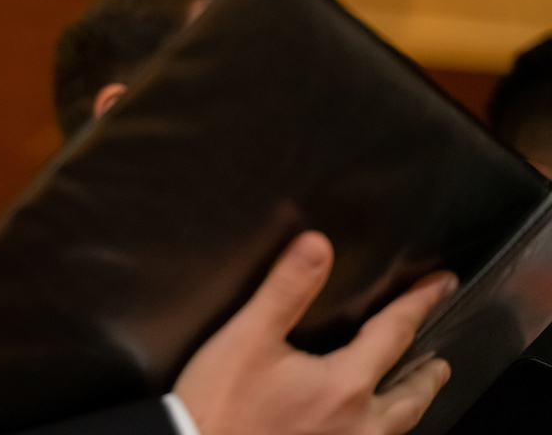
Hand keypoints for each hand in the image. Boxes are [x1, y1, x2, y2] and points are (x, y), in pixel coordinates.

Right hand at [173, 231, 454, 434]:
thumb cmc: (220, 404)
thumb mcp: (247, 337)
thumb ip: (285, 289)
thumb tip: (317, 245)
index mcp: (344, 385)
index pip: (394, 333)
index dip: (418, 304)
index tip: (439, 285)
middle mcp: (359, 424)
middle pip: (410, 394)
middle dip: (427, 372)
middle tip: (440, 360)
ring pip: (398, 428)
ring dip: (411, 405)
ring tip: (414, 393)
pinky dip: (385, 431)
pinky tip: (371, 427)